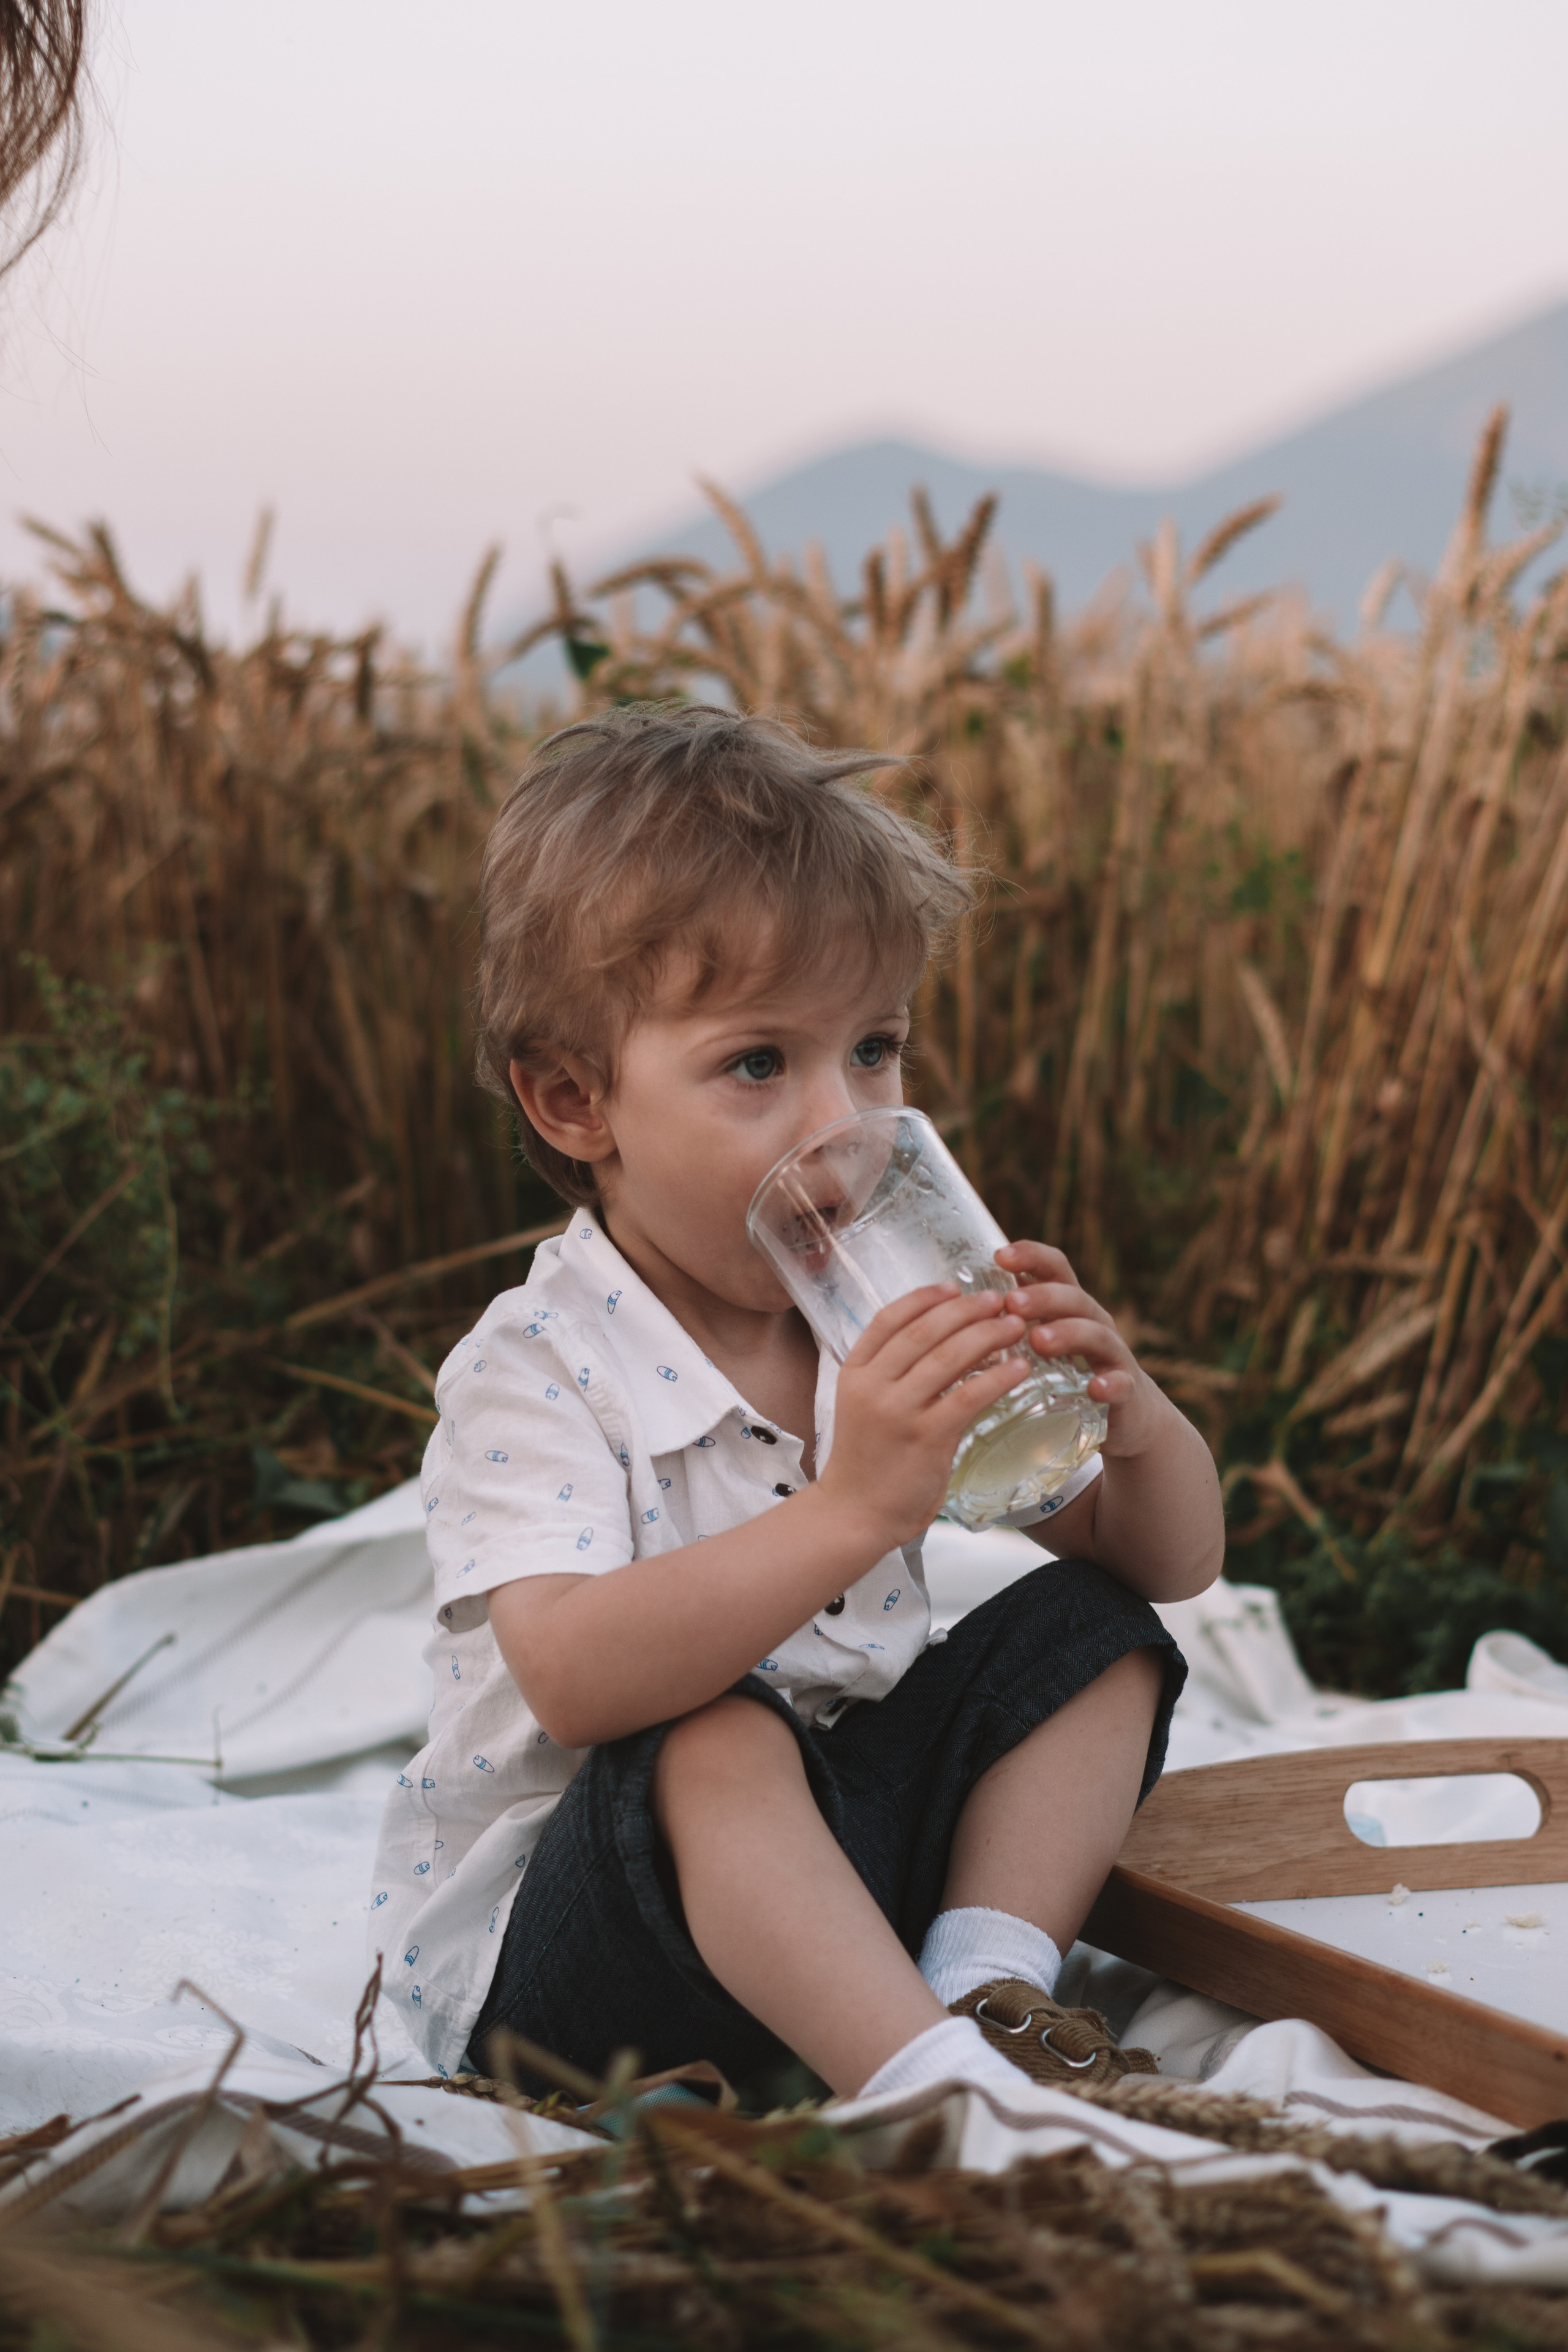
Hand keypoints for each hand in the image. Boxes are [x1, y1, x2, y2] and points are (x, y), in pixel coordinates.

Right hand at [818, 1283, 1031, 1546]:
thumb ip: (890, 1375)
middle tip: (998, 1299)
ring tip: (1015, 1325)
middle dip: (966, 1309)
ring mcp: (898, 1411)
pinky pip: (969, 1396)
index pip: (888, 1319)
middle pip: (924, 1330)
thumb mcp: (863, 1407)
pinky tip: (1019, 1368)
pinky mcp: (926, 1438)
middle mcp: (872, 1386)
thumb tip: (940, 1341)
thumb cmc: (866, 1461)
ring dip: (988, 1335)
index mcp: (854, 1372)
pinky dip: (998, 1377)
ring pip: (949, 1357)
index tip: (954, 1286)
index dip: (924, 1297)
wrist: (854, 1513)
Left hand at [995, 1241, 1162, 1460]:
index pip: (1053, 1268)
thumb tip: (945, 1311)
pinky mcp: (1125, 1392)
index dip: (1030, 1256)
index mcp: (1066, 1306)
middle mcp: (1092, 1322)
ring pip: (1096, 1334)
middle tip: (1011, 1302)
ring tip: (1038, 1340)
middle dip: (1042, 1296)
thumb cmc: (1067, 1373)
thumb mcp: (1038, 1343)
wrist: (1126, 1417)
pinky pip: (1121, 1384)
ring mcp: (1112, 1355)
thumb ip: (1006, 1326)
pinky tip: (1094, 1388)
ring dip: (1068, 1333)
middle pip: (1072, 1297)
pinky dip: (1110, 1384)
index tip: (999, 1255)